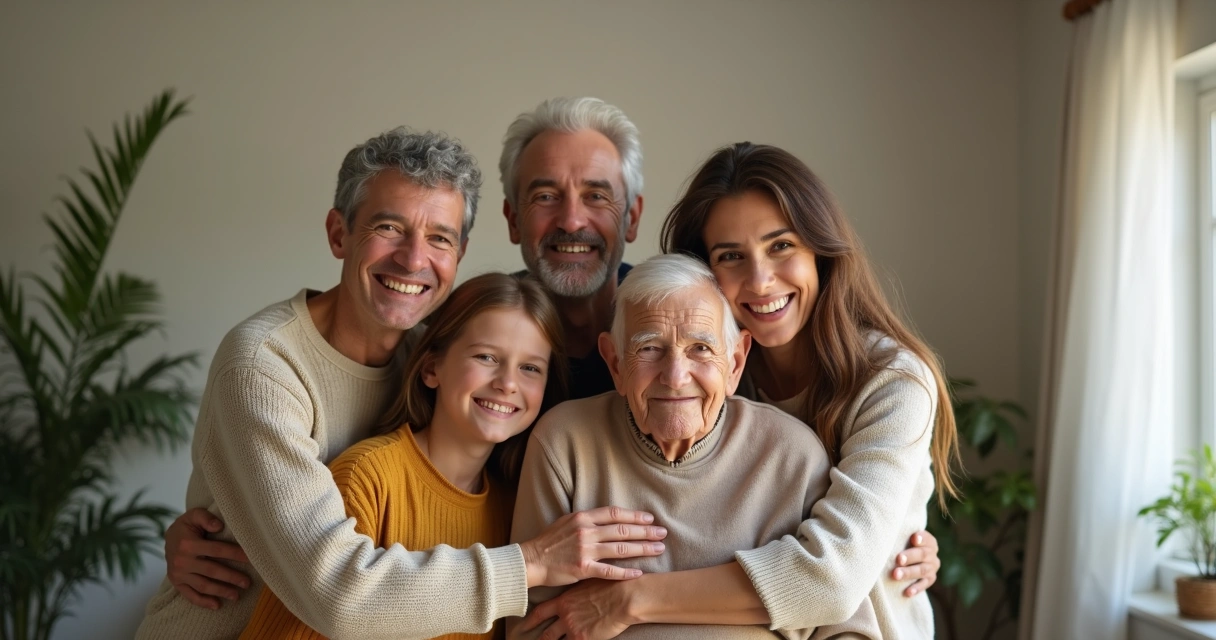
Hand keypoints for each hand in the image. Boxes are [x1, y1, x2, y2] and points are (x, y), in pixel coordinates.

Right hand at [165, 508, 250, 608]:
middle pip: (212, 571)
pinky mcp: (176, 582)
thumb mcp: (195, 515)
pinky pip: (190, 595)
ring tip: (237, 595)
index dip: (235, 555)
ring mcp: (178, 574)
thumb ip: (206, 518)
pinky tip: (217, 605)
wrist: (168, 537)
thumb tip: (219, 525)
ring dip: (221, 591)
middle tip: (248, 583)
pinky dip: (203, 602)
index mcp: (188, 543)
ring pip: (203, 585)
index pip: (217, 550)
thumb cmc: (188, 525)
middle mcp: (182, 560)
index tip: (251, 559)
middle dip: (231, 578)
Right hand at [518, 506, 666, 586]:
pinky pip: (609, 571)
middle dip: (646, 531)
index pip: (615, 513)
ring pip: (621, 549)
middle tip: (663, 533)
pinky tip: (639, 572)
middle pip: (623, 530)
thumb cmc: (548, 541)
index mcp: (582, 517)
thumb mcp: (566, 521)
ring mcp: (585, 550)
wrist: (530, 560)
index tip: (650, 518)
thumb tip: (607, 518)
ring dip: (642, 549)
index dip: (635, 515)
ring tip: (658, 549)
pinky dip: (626, 572)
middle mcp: (586, 531)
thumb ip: (587, 520)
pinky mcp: (583, 569)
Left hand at [521, 580, 634, 639]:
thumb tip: (575, 596)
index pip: (541, 612)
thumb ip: (577, 593)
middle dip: (538, 639)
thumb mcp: (588, 585)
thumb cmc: (611, 587)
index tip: (522, 626)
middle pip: (545, 632)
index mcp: (564, 601)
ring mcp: (573, 628)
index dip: (530, 620)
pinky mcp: (583, 638)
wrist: (624, 597)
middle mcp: (565, 615)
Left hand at [891, 529, 938, 596]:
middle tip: (898, 559)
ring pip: (922, 570)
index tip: (913, 538)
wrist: (911, 559)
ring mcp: (932, 568)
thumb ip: (900, 536)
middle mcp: (932, 554)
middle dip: (910, 557)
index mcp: (928, 541)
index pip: (927, 538)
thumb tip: (885, 534)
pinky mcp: (930, 580)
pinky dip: (916, 588)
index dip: (921, 538)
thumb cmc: (903, 545)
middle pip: (922, 554)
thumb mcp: (904, 538)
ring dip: (909, 573)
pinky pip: (924, 584)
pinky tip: (907, 592)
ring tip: (896, 575)